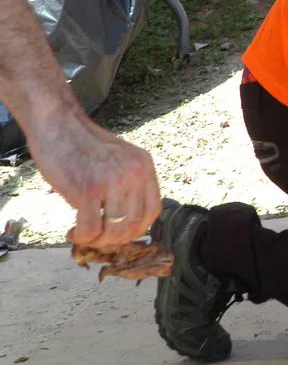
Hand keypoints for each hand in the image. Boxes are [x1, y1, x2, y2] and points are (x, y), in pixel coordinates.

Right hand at [29, 109, 160, 249]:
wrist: (57, 123)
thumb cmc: (82, 143)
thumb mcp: (119, 158)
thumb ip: (127, 183)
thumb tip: (126, 220)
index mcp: (144, 166)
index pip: (153, 210)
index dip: (137, 229)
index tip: (121, 234)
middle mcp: (134, 173)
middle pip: (135, 224)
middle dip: (116, 239)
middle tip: (98, 239)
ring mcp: (112, 181)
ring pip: (114, 230)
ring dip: (98, 241)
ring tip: (83, 235)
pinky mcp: (87, 189)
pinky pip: (90, 228)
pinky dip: (81, 237)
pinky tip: (72, 232)